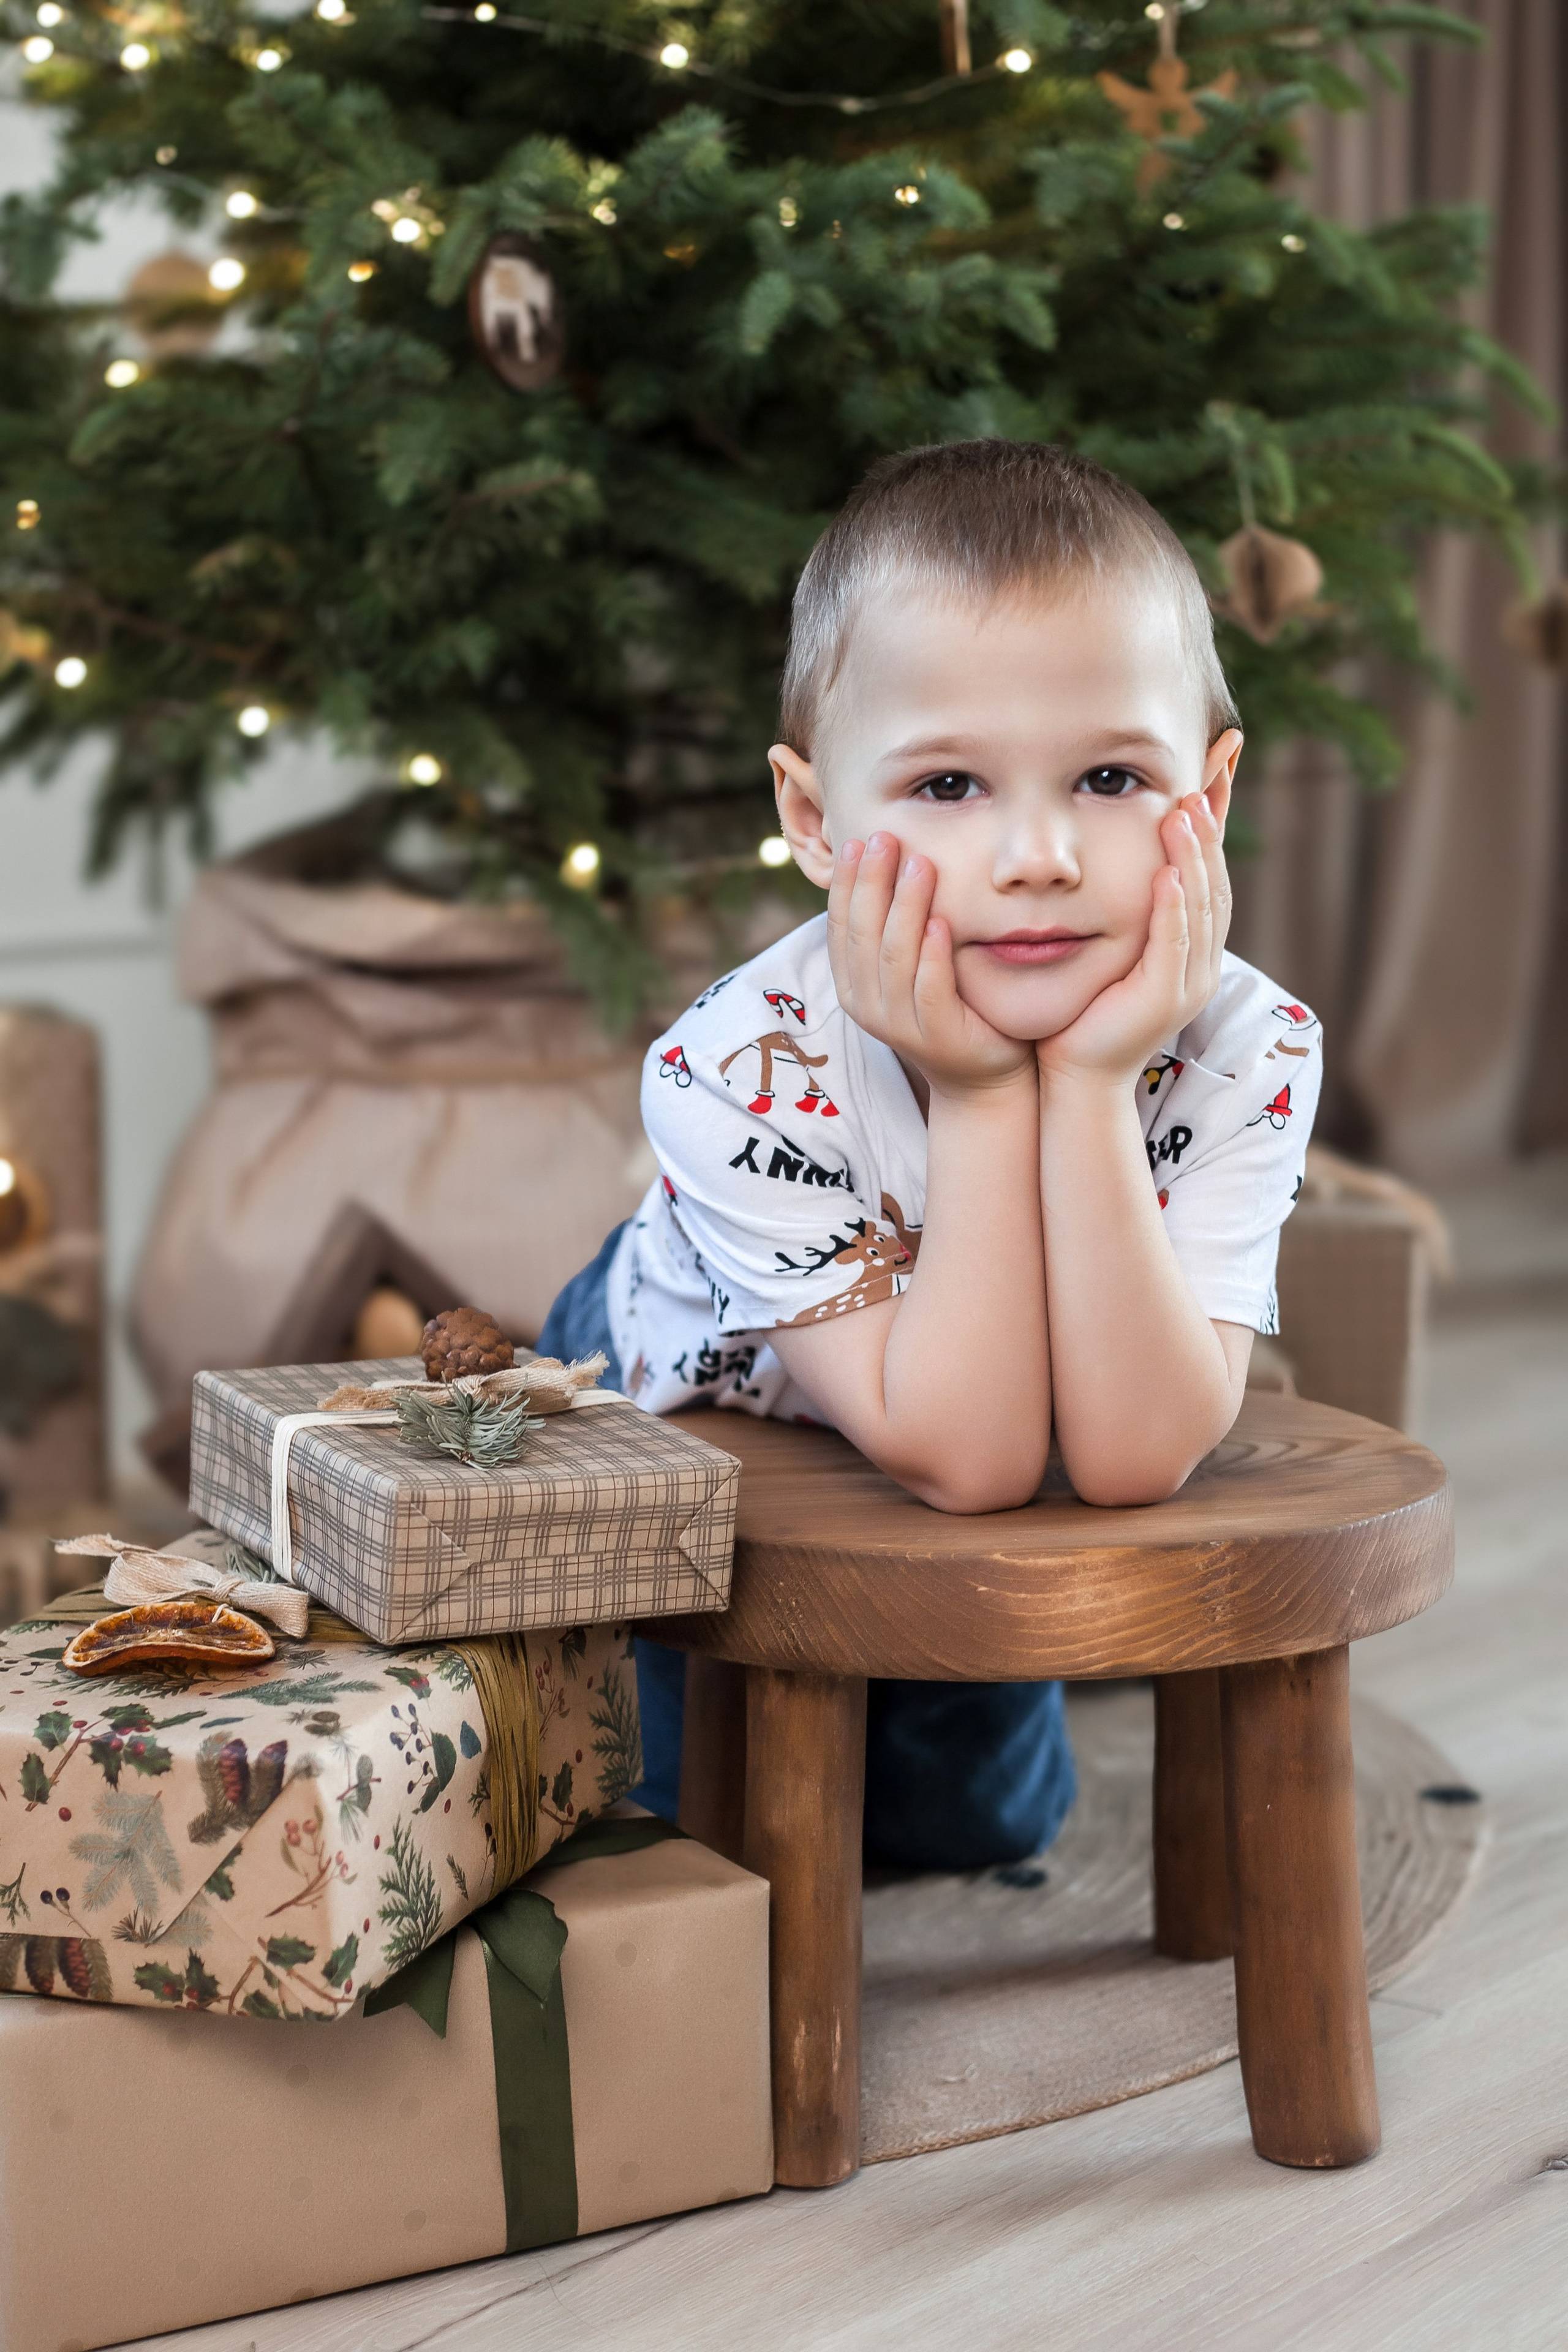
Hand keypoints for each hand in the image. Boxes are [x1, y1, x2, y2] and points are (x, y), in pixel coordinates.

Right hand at [828, 832, 1033, 1098]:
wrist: (980, 1075)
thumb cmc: (948, 1007)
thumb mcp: (910, 967)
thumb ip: (893, 929)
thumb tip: (883, 863)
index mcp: (853, 985)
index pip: (842, 926)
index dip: (848, 883)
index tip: (858, 840)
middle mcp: (867, 1005)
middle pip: (864, 934)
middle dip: (873, 883)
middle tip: (886, 838)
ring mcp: (900, 1024)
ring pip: (895, 958)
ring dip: (906, 908)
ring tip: (920, 865)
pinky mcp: (938, 1036)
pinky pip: (930, 989)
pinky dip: (933, 955)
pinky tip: (942, 923)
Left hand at [1038, 793, 1230, 1088]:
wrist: (1078, 1077)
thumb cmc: (1088, 1013)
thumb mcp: (1115, 952)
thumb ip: (1130, 915)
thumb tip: (1126, 865)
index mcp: (1194, 953)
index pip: (1210, 880)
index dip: (1214, 834)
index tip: (1211, 784)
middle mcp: (1202, 966)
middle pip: (1214, 887)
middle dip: (1209, 836)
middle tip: (1202, 786)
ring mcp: (1189, 984)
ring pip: (1200, 909)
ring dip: (1193, 859)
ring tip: (1185, 814)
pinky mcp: (1165, 999)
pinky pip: (1174, 943)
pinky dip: (1173, 906)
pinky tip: (1166, 872)